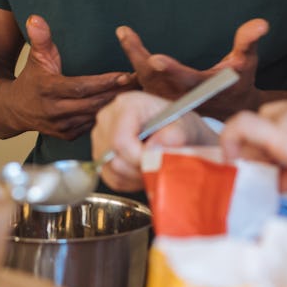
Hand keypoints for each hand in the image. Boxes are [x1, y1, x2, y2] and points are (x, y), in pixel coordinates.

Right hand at [8, 15, 135, 139]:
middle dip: (119, 93)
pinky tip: (126, 108)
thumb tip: (35, 18)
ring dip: (118, 105)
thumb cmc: (31, 79)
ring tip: (140, 94)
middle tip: (143, 82)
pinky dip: (110, 116)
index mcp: (49, 90)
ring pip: (96, 115)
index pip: (81, 87)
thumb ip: (39, 39)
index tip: (126, 75)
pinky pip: (93, 125)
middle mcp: (55, 111)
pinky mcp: (68, 135)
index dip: (104, 82)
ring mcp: (62, 126)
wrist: (15, 110)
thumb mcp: (35, 57)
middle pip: (93, 103)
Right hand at [92, 92, 217, 191]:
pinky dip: (128, 181)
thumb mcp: (186, 127)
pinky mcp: (99, 154)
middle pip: (112, 157)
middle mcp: (108, 117)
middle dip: (138, 169)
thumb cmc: (179, 125)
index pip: (120, 140)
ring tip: (152, 166)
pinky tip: (142, 170)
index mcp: (127, 105)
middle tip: (158, 167)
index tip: (156, 165)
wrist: (175, 129)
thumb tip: (154, 150)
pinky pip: (110, 178)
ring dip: (134, 176)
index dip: (138, 159)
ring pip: (110, 170)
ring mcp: (100, 136)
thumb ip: (174, 136)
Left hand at [116, 18, 268, 116]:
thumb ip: (248, 43)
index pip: (184, 80)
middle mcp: (181, 97)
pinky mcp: (161, 99)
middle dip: (140, 58)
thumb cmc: (238, 83)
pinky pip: (143, 84)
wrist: (229, 110)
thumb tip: (261, 24)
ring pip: (145, 82)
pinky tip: (128, 41)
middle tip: (127, 36)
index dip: (170, 70)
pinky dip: (134, 65)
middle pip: (156, 79)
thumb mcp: (247, 63)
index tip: (155, 59)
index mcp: (201, 89)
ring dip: (134, 58)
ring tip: (125, 34)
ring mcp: (169, 100)